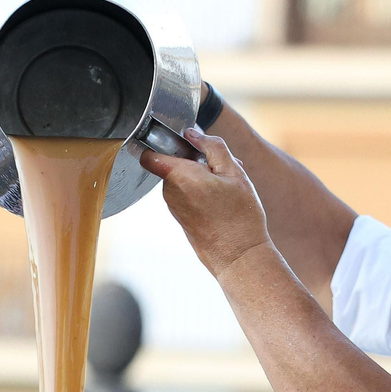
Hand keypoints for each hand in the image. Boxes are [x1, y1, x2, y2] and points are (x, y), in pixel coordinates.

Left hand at [139, 127, 272, 277]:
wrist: (239, 258)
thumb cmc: (240, 217)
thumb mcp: (234, 172)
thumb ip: (212, 147)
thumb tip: (192, 133)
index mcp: (179, 176)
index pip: (150, 154)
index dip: (162, 143)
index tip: (184, 143)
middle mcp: (170, 192)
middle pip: (174, 164)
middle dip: (196, 161)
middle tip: (224, 169)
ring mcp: (174, 207)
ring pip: (182, 180)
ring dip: (202, 177)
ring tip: (228, 188)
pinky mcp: (181, 218)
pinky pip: (187, 195)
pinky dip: (202, 192)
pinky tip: (223, 202)